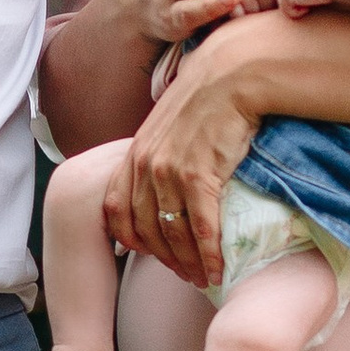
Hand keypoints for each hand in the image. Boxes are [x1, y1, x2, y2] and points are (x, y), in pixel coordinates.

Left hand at [106, 20, 260, 289]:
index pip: (116, 209)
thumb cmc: (209, 97)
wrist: (233, 72)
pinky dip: (208, 253)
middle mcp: (144, 165)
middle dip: (164, 259)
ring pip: (172, 234)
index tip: (149, 255)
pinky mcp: (198, 174)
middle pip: (145, 229)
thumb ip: (161, 152)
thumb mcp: (171, 125)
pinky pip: (201, 227)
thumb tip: (168, 177)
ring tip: (202, 278)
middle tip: (183, 276)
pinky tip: (217, 269)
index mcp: (134, 153)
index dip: (130, 238)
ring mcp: (168, 171)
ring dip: (188, 263)